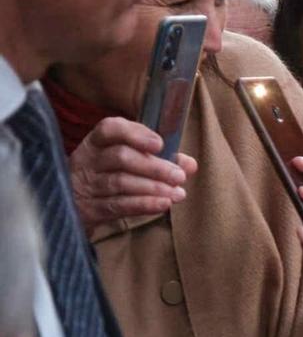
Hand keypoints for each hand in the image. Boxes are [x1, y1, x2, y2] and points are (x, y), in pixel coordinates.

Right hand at [68, 116, 194, 230]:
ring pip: (120, 182)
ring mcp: (86, 184)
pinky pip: (117, 205)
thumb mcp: (131, 163)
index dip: (136, 134)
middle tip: (179, 176)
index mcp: (97, 142)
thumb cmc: (111, 177)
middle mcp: (88, 160)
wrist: (78, 207)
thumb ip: (161, 160)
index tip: (160, 144)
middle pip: (121, 157)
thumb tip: (190, 164)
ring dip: (153, 187)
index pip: (110, 128)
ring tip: (176, 193)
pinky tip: (163, 204)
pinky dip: (143, 204)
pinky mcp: (89, 208)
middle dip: (154, 167)